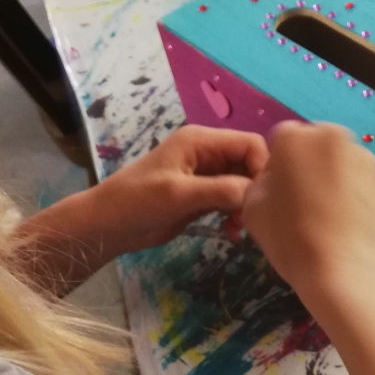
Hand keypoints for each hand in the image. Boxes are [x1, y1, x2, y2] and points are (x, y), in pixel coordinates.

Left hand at [94, 125, 267, 253]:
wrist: (110, 225)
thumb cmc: (138, 201)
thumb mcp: (179, 194)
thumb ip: (220, 190)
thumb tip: (256, 193)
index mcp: (201, 141)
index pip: (250, 143)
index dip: (263, 167)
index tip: (263, 198)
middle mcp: (207, 153)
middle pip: (250, 164)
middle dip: (255, 190)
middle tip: (251, 218)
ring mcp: (206, 175)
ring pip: (243, 185)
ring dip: (246, 206)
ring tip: (239, 229)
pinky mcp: (203, 196)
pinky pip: (232, 201)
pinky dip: (236, 215)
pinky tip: (232, 233)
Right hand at [241, 122, 374, 301]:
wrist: (345, 271)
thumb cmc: (291, 238)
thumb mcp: (253, 208)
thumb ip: (262, 181)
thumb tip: (278, 179)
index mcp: (295, 137)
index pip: (282, 141)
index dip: (278, 168)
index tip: (281, 195)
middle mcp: (333, 137)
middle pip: (316, 147)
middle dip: (309, 168)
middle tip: (305, 205)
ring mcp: (365, 160)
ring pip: (342, 164)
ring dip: (334, 180)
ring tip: (329, 218)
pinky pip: (362, 184)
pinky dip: (355, 197)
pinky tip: (349, 225)